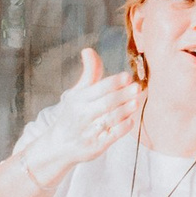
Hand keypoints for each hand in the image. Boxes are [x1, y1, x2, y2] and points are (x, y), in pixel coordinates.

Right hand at [19, 49, 141, 180]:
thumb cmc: (73, 115)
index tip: (127, 77)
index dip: (114, 82)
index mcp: (78, 99)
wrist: (59, 145)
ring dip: (124, 110)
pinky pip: (111, 136)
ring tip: (136, 102)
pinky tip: (130, 120)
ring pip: (109, 119)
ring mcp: (89, 131)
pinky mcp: (95, 146)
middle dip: (122, 94)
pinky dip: (121, 128)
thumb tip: (88, 50)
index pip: (98, 88)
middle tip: (137, 88)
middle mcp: (82, 115)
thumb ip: (89, 74)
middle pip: (105, 103)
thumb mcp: (77, 93)